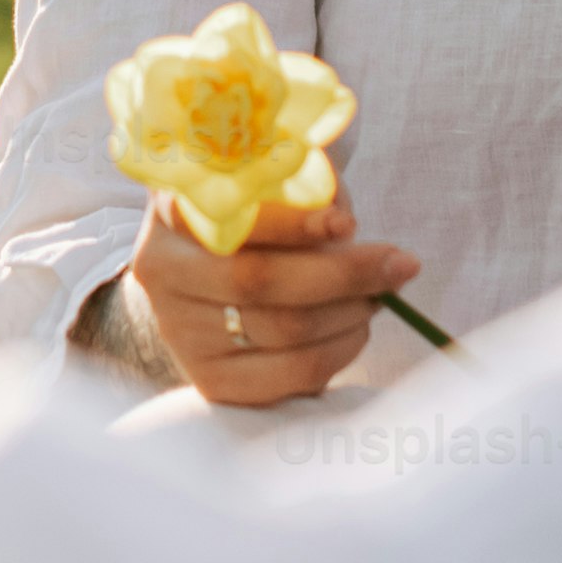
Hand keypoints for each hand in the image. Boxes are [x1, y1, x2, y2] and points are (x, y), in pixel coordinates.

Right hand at [124, 189, 424, 408]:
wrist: (209, 274)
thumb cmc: (254, 216)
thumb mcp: (266, 183)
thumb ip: (298, 188)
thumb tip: (344, 226)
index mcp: (172, 210)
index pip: (232, 221)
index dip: (294, 225)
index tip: (349, 224)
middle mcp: (162, 272)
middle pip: (261, 282)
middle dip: (344, 275)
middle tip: (399, 264)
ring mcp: (181, 332)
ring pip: (284, 332)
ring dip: (350, 313)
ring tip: (381, 294)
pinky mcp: (211, 379)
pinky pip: (290, 375)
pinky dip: (339, 352)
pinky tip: (357, 330)